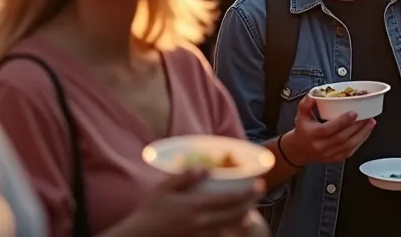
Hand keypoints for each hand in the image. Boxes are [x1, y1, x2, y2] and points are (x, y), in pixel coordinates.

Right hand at [119, 169, 262, 236]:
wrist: (141, 236)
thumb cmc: (150, 210)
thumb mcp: (164, 188)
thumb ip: (184, 177)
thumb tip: (204, 169)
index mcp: (194, 206)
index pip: (228, 200)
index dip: (246, 194)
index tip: (259, 185)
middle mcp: (201, 223)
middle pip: (234, 216)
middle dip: (250, 205)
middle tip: (259, 195)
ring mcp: (200, 235)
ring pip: (228, 230)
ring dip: (241, 222)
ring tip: (250, 214)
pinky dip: (228, 233)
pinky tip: (231, 228)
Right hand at [282, 94, 375, 164]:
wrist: (298, 150)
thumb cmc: (302, 131)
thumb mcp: (301, 114)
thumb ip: (307, 103)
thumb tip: (315, 93)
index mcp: (312, 134)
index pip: (329, 129)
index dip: (342, 122)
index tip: (354, 113)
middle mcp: (321, 146)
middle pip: (342, 137)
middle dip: (357, 126)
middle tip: (367, 116)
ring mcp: (329, 154)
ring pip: (349, 145)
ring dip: (362, 134)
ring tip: (370, 123)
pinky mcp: (335, 159)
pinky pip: (350, 151)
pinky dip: (359, 142)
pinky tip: (365, 133)